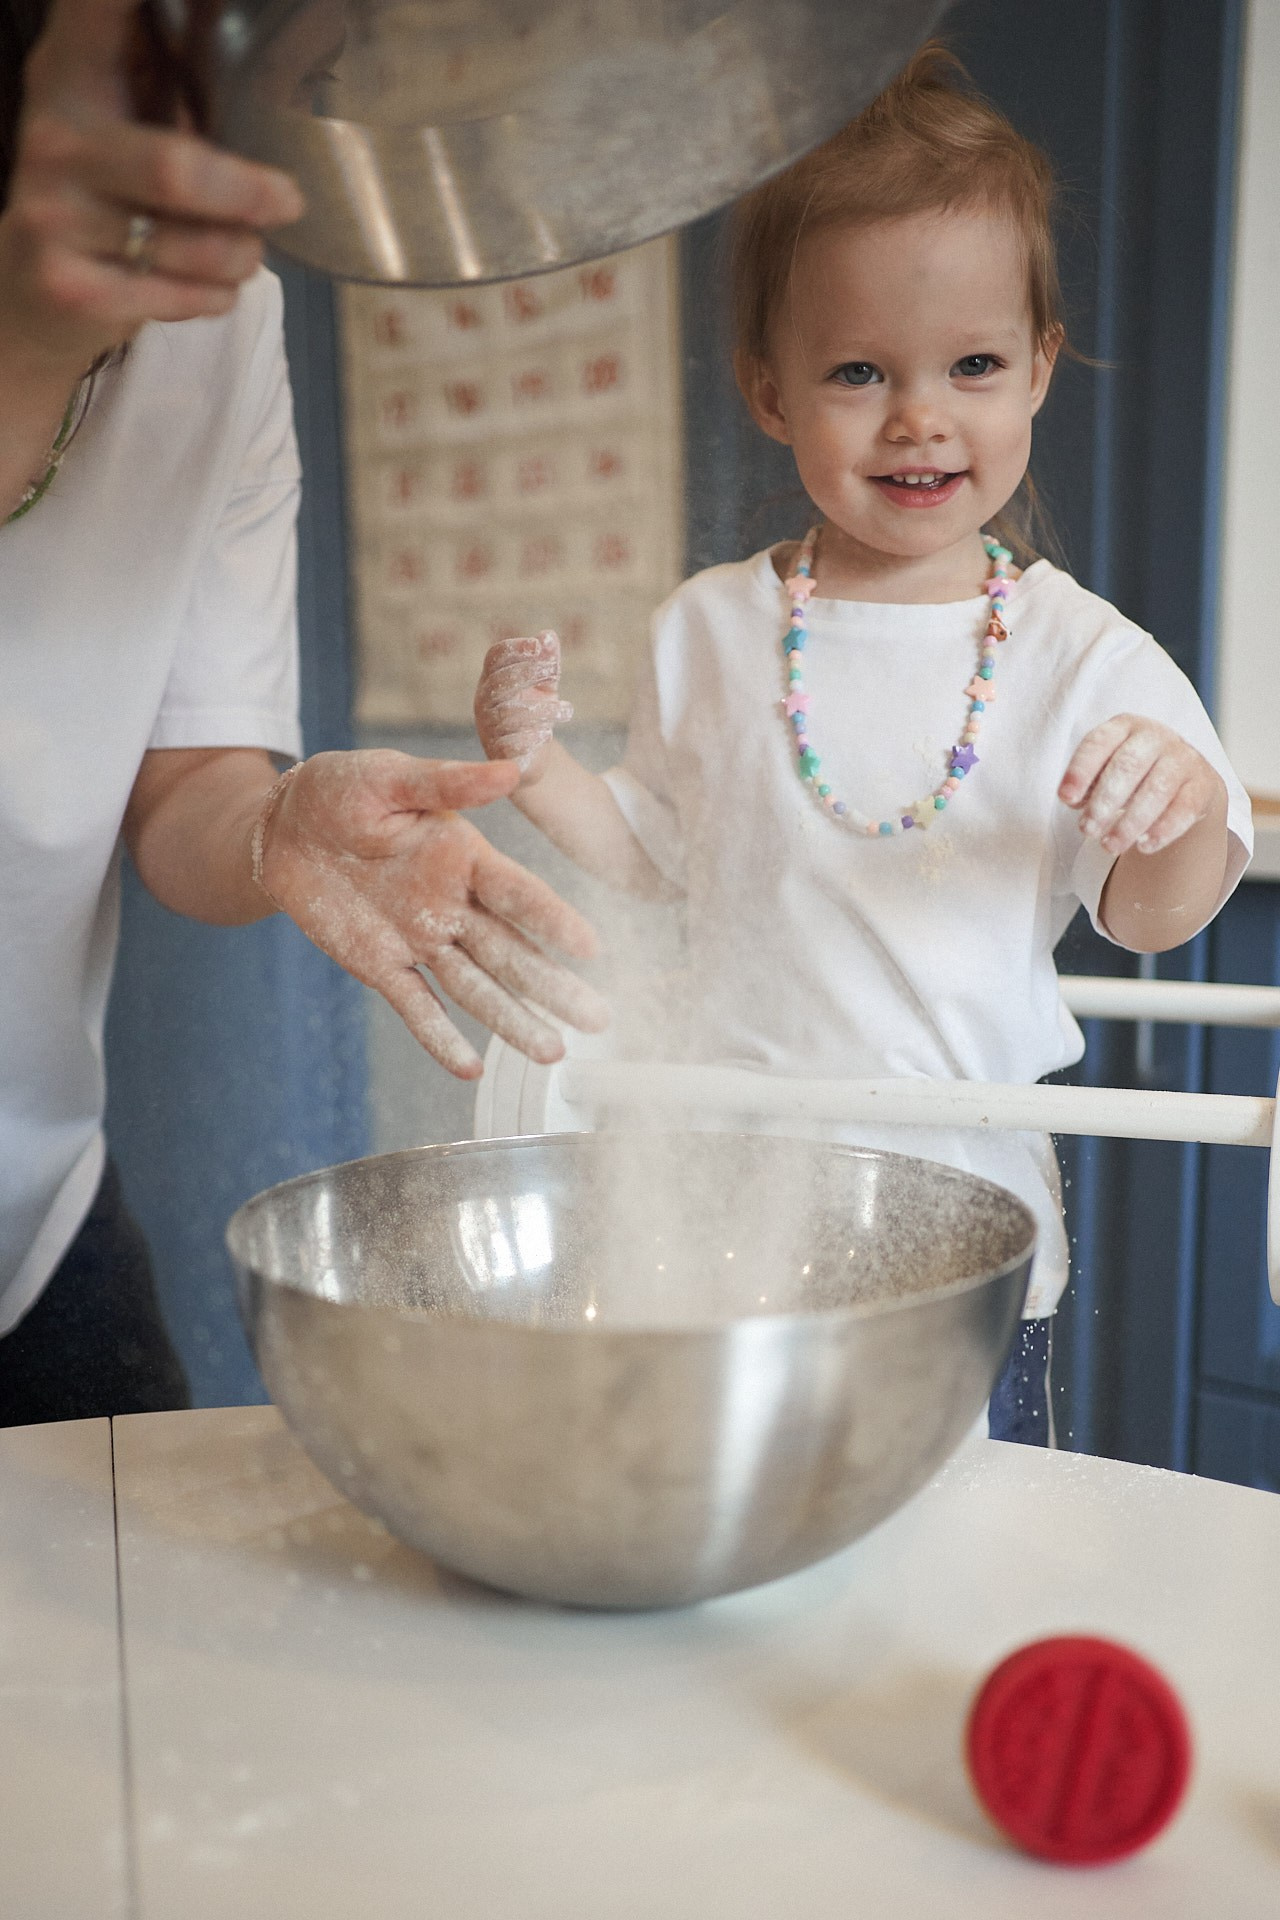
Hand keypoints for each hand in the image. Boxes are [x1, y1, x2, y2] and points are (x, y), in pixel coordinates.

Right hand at [0, 0, 304, 377]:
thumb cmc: (103, 197)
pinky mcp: (70, 288)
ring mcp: (54, 216)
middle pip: (175, 167)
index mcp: (72, 75)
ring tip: (245, 252)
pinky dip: (216, 297)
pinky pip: (181, 298)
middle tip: (288, 200)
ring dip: (239, 255)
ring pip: (193, 246)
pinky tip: (212, 289)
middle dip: (248, 193)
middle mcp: (54, 138)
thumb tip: (279, 71)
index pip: (99, 8)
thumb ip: (171, 86)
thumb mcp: (120, 124)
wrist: (29, 295)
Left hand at [259, 751, 609, 1079]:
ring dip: (514, 1020)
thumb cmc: (342, 790)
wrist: (284, 828)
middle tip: (600, 1020)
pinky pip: (417, 1007)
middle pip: (512, 953)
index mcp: (464, 856)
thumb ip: (448, 783)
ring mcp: (419, 940)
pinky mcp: (380, 965)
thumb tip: (509, 770)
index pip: (518, 893)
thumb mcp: (391, 776)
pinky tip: (471, 1070)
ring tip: (553, 1052)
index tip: (591, 947)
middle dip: (554, 987)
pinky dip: (441, 1039)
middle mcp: (453, 905)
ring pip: (477, 988)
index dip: (553, 919)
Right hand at [474, 632, 572, 784]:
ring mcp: (488, 729)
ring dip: (542, 710)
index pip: (495, 657)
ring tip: (566, 710)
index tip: (539, 646)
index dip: (515, 648)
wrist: (532, 756)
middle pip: (499, 681)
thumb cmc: (536, 713)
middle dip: (528, 673)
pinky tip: (546, 735)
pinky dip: (531, 737)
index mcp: (492, 680)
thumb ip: (548, 661)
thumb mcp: (545, 685)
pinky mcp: (499, 754)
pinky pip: (511, 744)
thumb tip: (548, 635)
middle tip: (554, 673)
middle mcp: (484, 702)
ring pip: (509, 714)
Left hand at [1059, 715, 1225, 856]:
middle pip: (1128, 766)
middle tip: (1087, 830)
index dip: (1081, 771)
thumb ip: (1087, 782)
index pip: (1099, 743)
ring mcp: (1183, 758)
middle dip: (1104, 801)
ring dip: (1130, 822)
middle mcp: (1156, 736)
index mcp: (1124, 727)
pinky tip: (1144, 846)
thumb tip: (1072, 799)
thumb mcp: (1105, 769)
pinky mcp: (1203, 784)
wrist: (1183, 777)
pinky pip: (1185, 808)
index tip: (1066, 799)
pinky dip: (1164, 829)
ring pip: (1157, 790)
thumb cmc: (1132, 773)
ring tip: (1109, 846)